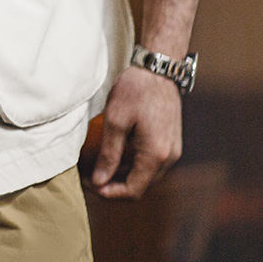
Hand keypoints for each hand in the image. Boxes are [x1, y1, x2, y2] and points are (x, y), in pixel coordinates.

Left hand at [88, 66, 182, 198]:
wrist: (158, 68)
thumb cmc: (136, 90)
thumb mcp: (115, 121)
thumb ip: (108, 154)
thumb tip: (100, 181)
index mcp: (156, 155)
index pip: (133, 190)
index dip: (110, 193)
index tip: (90, 184)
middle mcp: (169, 157)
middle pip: (141, 186)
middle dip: (114, 185)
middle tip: (91, 176)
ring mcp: (172, 149)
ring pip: (146, 176)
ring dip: (123, 176)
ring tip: (99, 166)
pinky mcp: (170, 141)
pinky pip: (151, 163)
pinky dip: (133, 165)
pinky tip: (115, 155)